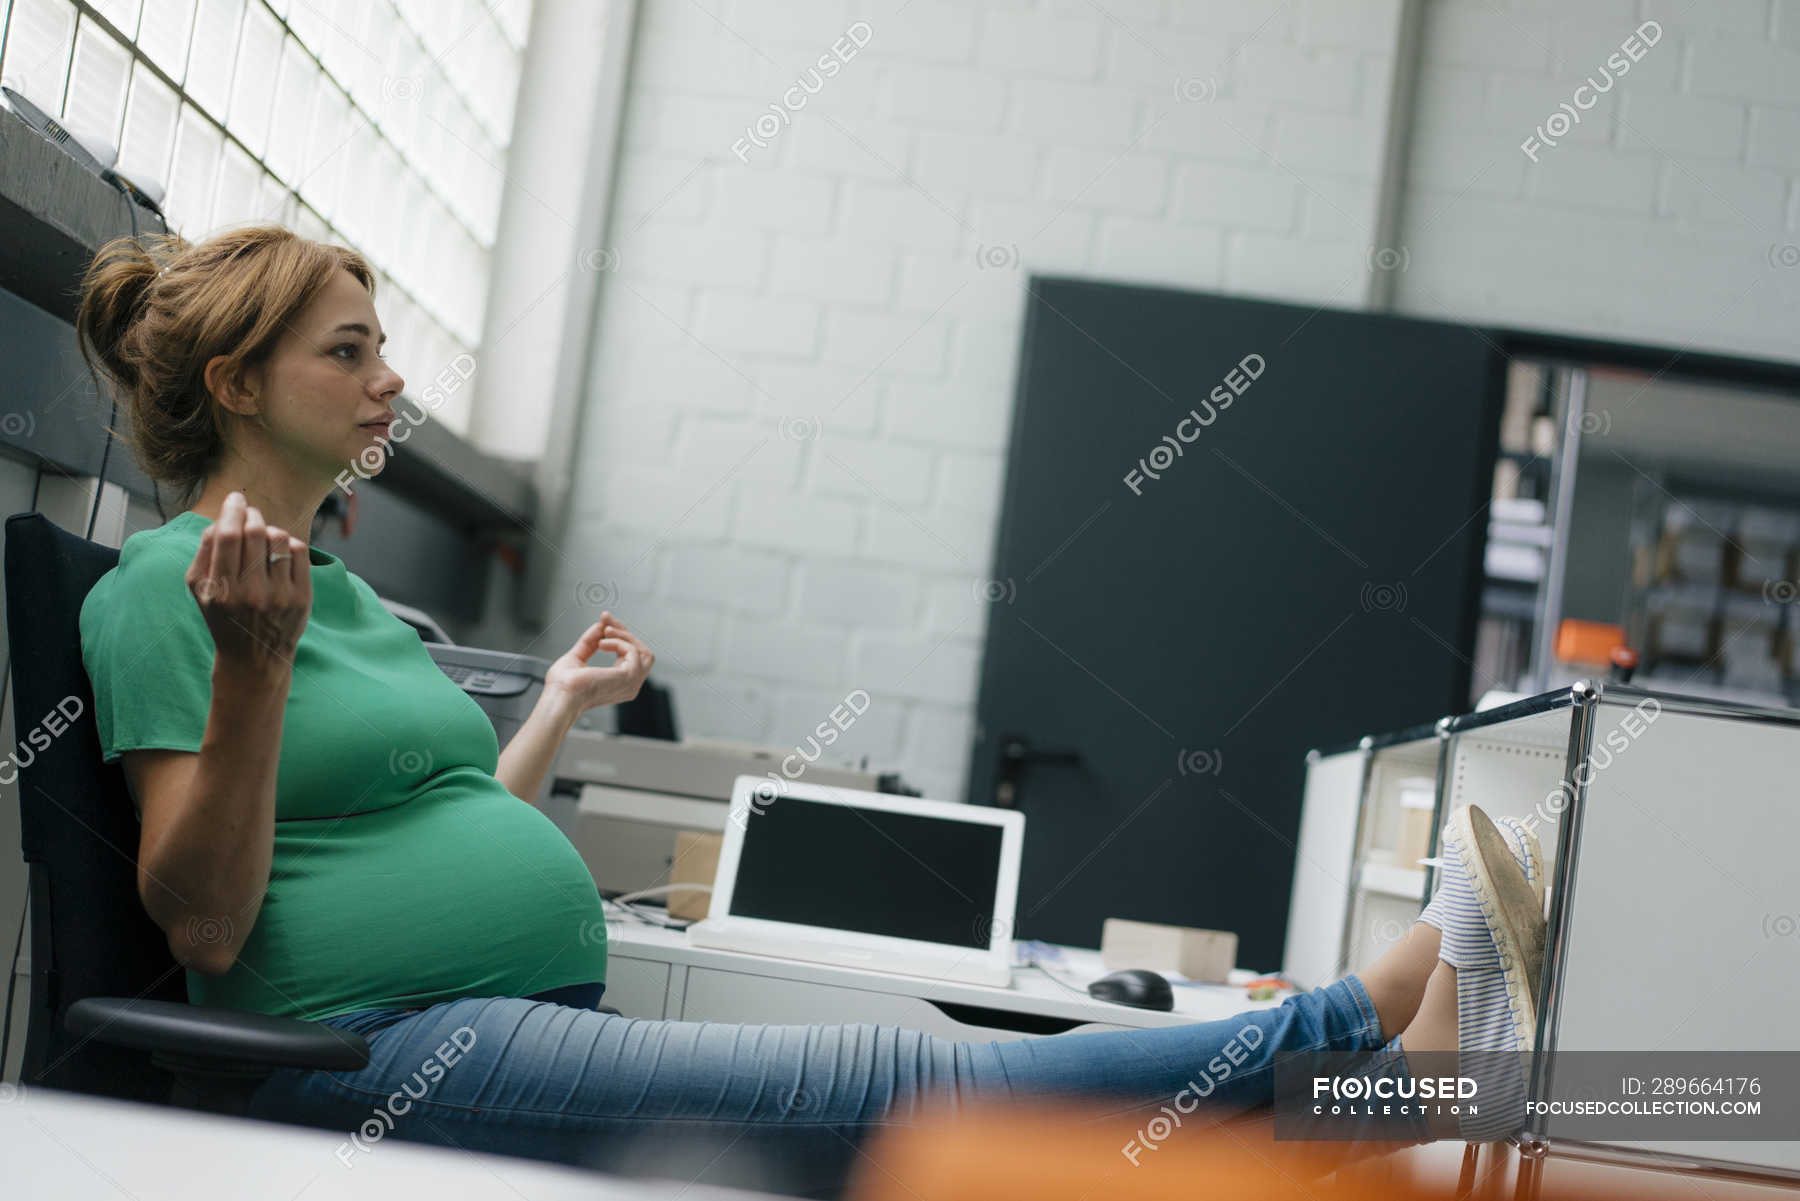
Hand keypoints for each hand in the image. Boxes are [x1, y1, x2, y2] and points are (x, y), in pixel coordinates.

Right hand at [186, 491, 310, 672]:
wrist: (254, 657)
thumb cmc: (223, 616)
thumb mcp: (200, 590)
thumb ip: (204, 552)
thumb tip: (222, 519)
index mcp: (221, 590)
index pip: (228, 537)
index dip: (232, 511)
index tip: (235, 498)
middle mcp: (252, 593)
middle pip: (255, 533)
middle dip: (251, 515)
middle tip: (248, 513)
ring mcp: (280, 595)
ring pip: (279, 538)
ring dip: (269, 529)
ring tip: (262, 537)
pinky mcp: (303, 597)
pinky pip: (299, 551)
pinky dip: (288, 544)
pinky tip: (279, 552)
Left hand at [543, 612, 655, 714]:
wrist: (560, 695)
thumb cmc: (563, 686)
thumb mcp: (577, 658)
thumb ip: (589, 643)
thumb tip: (599, 626)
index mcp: (619, 685)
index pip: (631, 656)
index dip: (619, 635)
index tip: (604, 620)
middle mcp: (629, 686)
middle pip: (642, 652)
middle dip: (624, 632)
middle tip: (606, 620)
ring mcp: (631, 683)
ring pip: (644, 651)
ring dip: (624, 635)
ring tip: (606, 631)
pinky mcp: (628, 677)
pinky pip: (634, 651)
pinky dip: (618, 642)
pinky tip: (602, 644)